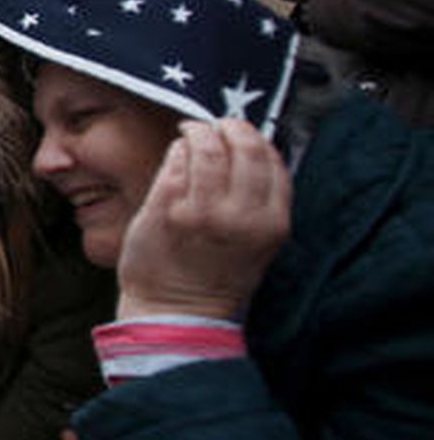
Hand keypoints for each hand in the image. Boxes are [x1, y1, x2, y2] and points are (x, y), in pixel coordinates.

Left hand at [115, 119, 290, 320]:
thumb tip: (250, 146)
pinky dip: (176, 151)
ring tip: (190, 134)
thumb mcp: (257, 240)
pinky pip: (174, 162)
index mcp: (272, 222)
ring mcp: (202, 211)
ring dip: (197, 133)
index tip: (240, 134)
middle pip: (243, 146)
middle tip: (213, 127)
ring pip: (206, 148)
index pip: (272, 160)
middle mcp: (241, 216)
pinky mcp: (166, 209)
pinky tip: (176, 154)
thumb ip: (259, 199)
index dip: (255, 138)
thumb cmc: (216, 273)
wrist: (177, 312)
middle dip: (228, 128)